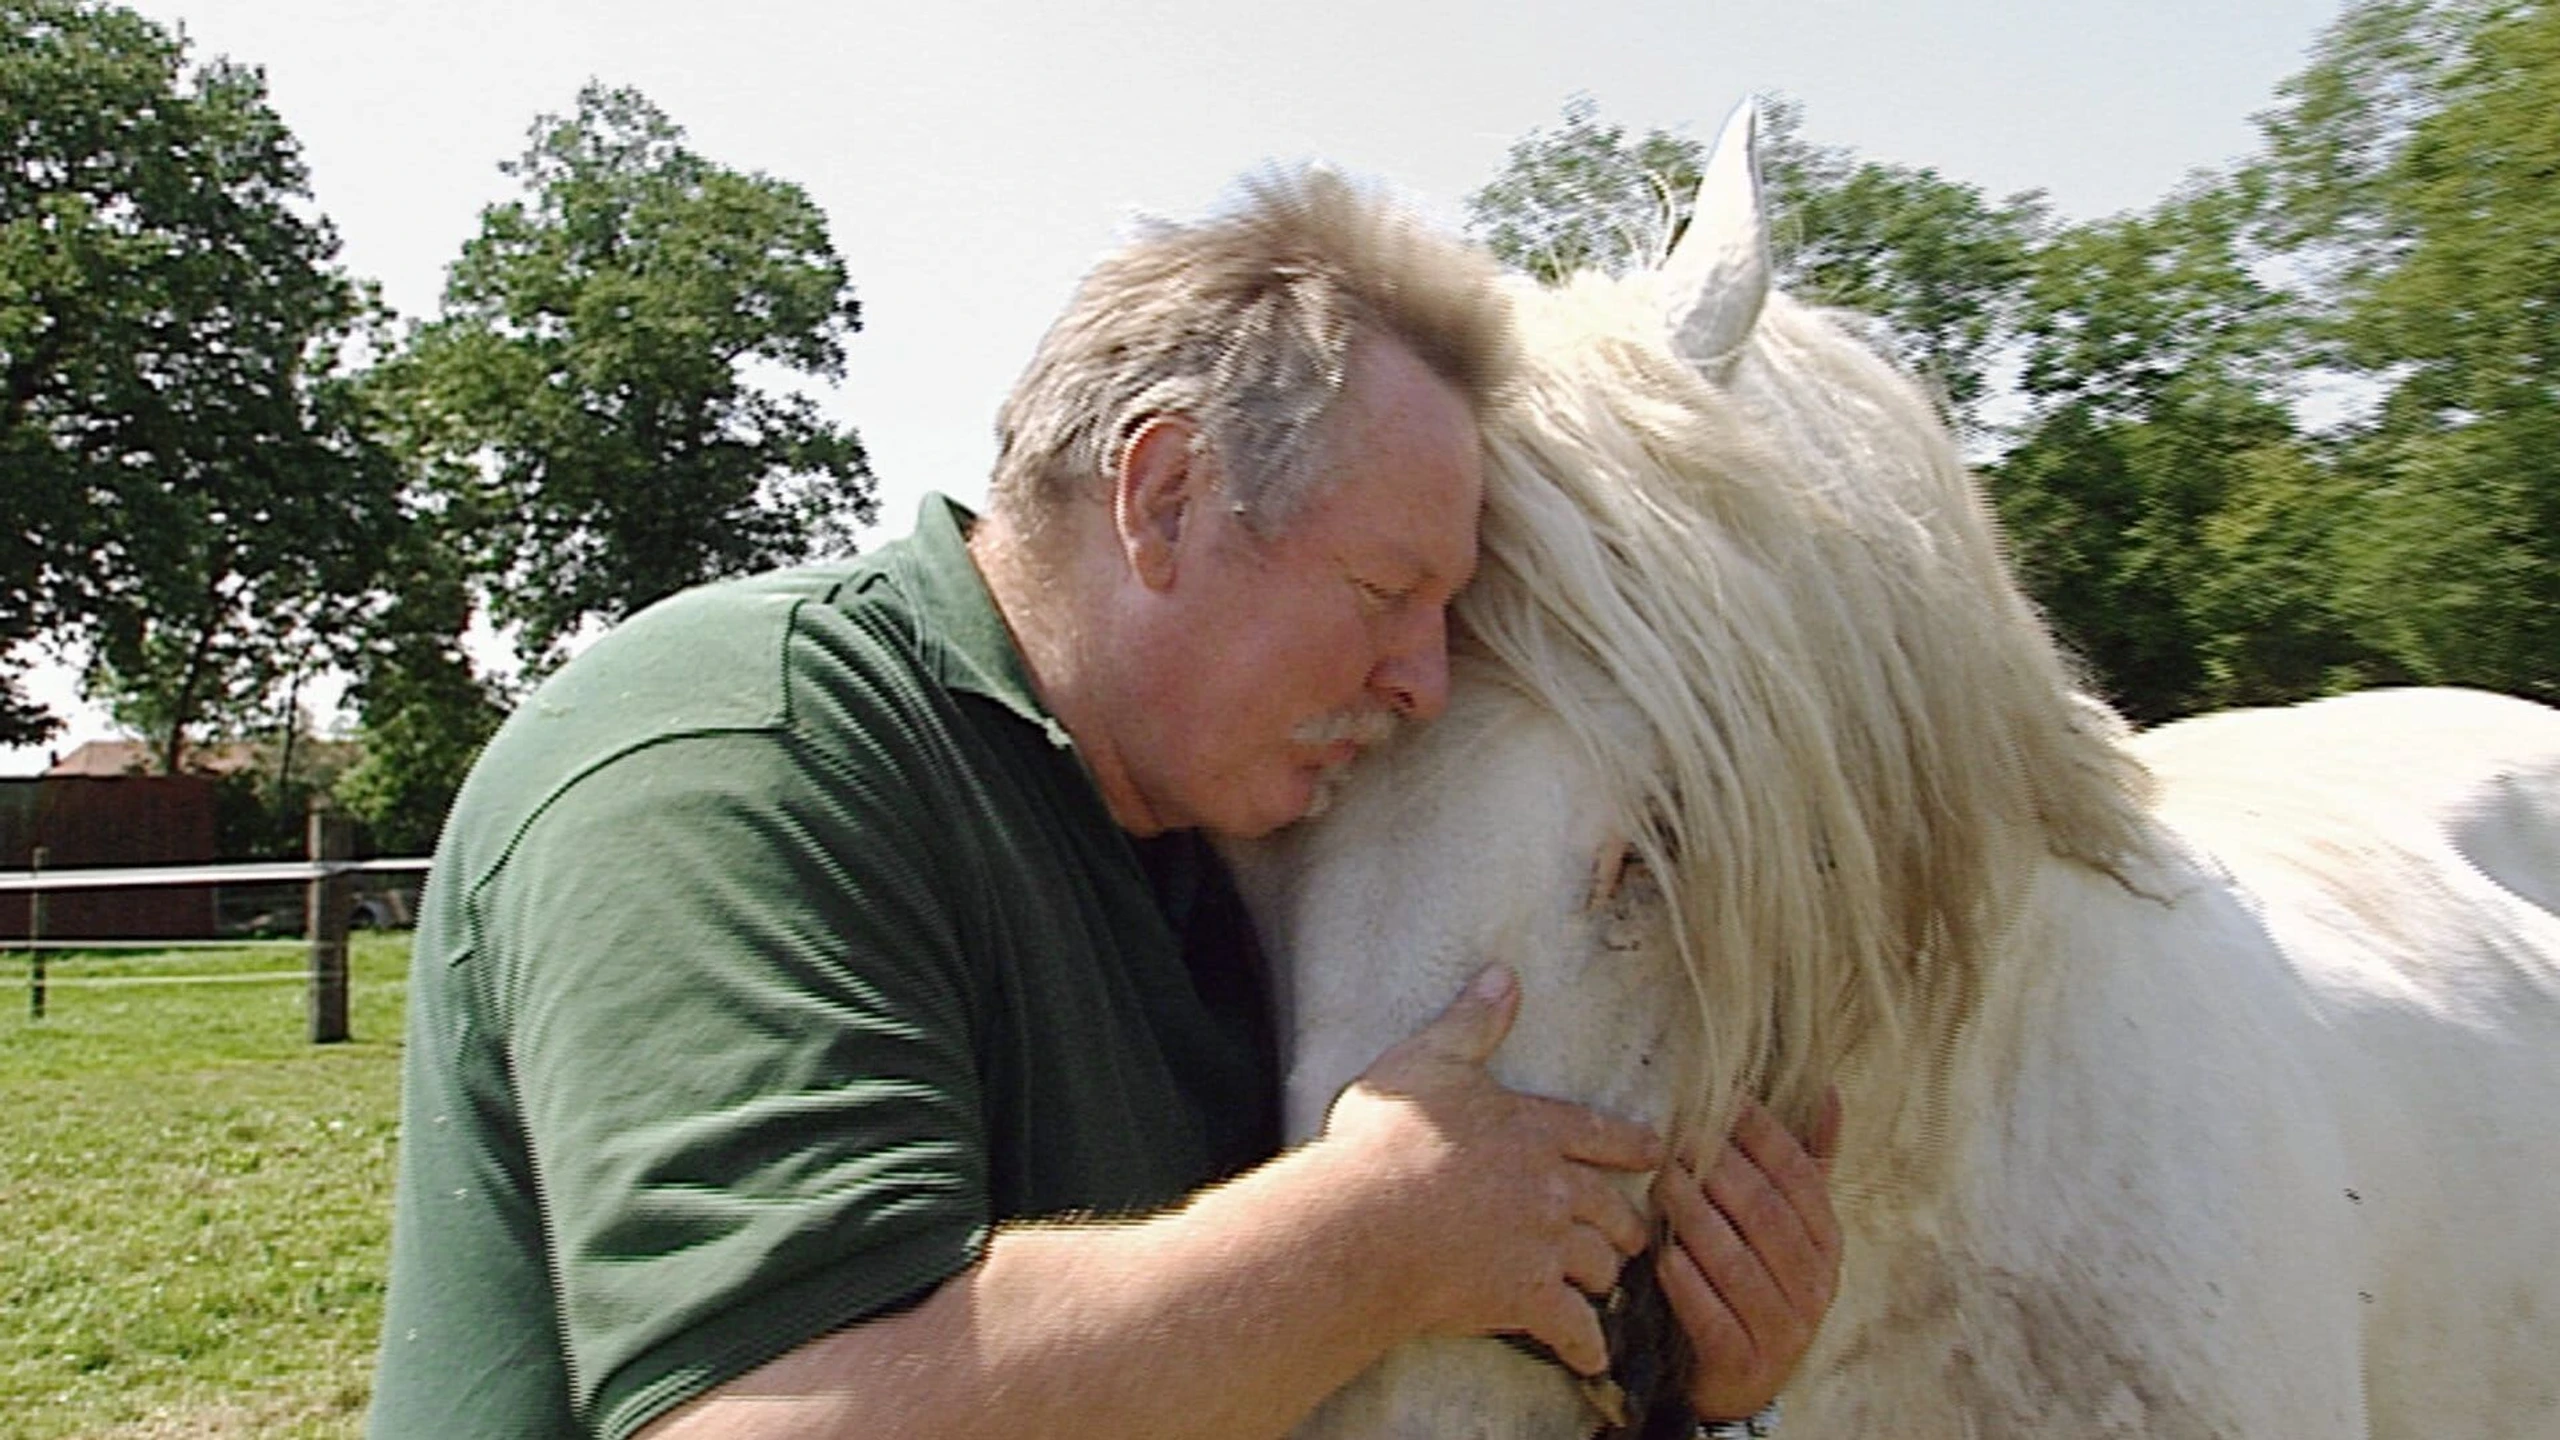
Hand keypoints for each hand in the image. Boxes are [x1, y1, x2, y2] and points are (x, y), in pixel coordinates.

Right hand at [1319, 965, 1662, 1376]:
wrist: (1364, 1222)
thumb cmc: (1387, 1140)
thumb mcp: (1428, 1061)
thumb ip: (1472, 1022)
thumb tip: (1503, 974)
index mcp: (1536, 1126)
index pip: (1604, 1134)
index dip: (1635, 1146)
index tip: (1659, 1157)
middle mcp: (1554, 1186)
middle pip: (1615, 1208)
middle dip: (1626, 1223)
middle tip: (1630, 1234)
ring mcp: (1545, 1246)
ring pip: (1602, 1266)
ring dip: (1605, 1277)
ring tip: (1604, 1285)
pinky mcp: (1526, 1298)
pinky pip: (1576, 1329)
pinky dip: (1588, 1345)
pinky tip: (1593, 1355)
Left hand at [1653, 1089, 1842, 1420]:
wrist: (1741, 1379)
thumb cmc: (1758, 1280)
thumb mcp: (1788, 1226)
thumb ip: (1805, 1163)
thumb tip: (1830, 1090)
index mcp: (1827, 1242)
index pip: (1800, 1177)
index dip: (1762, 1134)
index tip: (1723, 1101)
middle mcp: (1815, 1285)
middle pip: (1765, 1214)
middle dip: (1719, 1170)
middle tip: (1676, 1140)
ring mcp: (1783, 1328)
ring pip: (1737, 1261)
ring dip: (1696, 1217)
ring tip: (1662, 1184)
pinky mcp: (1744, 1363)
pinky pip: (1713, 1316)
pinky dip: (1688, 1283)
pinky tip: (1665, 1256)